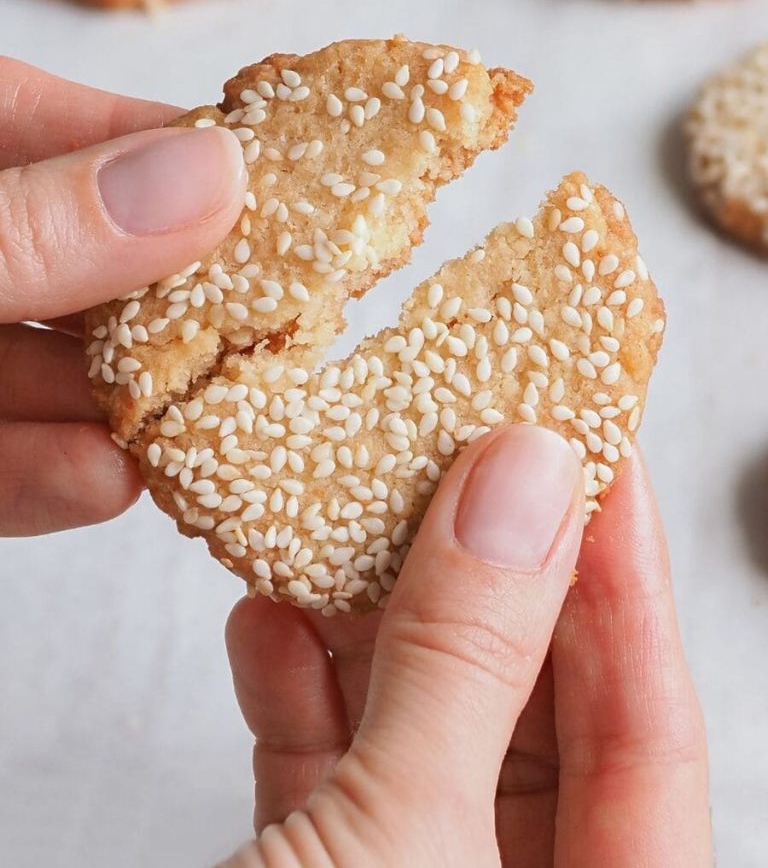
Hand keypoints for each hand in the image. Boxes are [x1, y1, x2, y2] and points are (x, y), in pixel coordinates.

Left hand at [0, 56, 245, 534]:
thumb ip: (36, 226)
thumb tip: (210, 177)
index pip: (37, 117)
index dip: (150, 142)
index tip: (260, 177)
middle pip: (62, 254)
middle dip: (156, 295)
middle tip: (264, 318)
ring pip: (29, 368)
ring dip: (111, 404)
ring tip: (203, 422)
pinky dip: (38, 474)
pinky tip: (104, 483)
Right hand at [223, 426, 711, 866]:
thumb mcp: (395, 839)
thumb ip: (462, 664)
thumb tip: (519, 489)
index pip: (648, 732)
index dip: (623, 576)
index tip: (589, 450)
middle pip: (533, 710)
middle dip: (483, 577)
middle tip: (462, 457)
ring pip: (424, 725)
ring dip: (372, 621)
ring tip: (351, 519)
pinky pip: (333, 767)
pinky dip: (299, 688)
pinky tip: (271, 619)